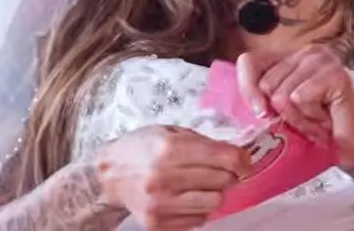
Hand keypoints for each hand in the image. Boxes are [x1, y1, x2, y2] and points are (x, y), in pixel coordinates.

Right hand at [94, 125, 251, 230]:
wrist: (107, 175)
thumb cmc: (139, 148)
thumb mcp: (169, 132)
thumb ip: (203, 142)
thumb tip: (237, 156)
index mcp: (170, 149)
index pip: (224, 158)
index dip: (242, 160)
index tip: (246, 162)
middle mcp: (164, 177)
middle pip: (223, 181)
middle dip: (229, 175)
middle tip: (222, 171)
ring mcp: (160, 203)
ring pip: (214, 202)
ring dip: (214, 193)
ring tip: (201, 184)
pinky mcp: (157, 223)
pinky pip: (198, 220)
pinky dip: (198, 208)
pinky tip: (186, 197)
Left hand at [236, 45, 353, 182]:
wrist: (353, 150)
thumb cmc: (317, 130)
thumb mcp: (281, 111)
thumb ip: (261, 97)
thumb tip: (248, 100)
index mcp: (293, 55)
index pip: (249, 61)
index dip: (247, 89)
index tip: (261, 113)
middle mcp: (309, 51)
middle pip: (266, 83)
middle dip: (282, 113)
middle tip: (306, 120)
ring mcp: (325, 60)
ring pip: (282, 94)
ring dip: (298, 119)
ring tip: (317, 122)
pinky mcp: (336, 74)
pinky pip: (300, 99)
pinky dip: (310, 119)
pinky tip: (326, 121)